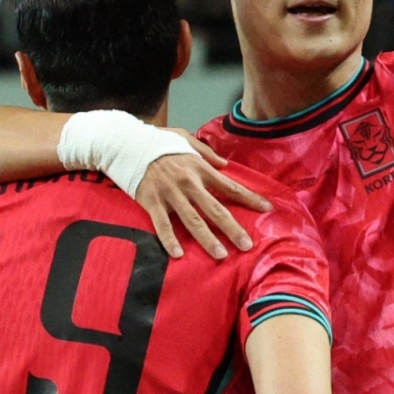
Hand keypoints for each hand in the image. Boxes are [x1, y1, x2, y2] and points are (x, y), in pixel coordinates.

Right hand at [137, 135, 271, 260]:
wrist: (127, 143)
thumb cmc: (158, 141)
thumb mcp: (186, 139)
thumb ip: (207, 153)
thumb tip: (225, 165)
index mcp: (199, 168)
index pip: (229, 186)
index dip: (249, 198)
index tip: (267, 209)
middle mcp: (188, 183)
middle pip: (215, 209)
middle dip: (232, 228)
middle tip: (246, 245)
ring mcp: (170, 194)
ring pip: (192, 220)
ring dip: (207, 239)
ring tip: (221, 255)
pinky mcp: (152, 202)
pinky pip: (163, 225)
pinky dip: (170, 240)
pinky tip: (179, 255)